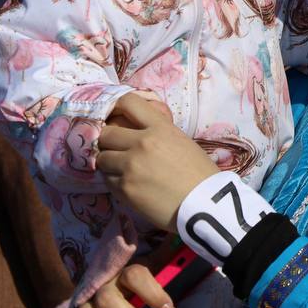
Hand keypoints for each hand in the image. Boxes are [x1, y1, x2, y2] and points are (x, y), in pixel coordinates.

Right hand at [62, 258, 178, 307]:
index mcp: (123, 272)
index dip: (154, 294)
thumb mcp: (159, 274)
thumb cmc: (145, 291)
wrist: (122, 301)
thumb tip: (186, 252)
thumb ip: (170, 265)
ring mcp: (85, 307)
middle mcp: (100, 287)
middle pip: (106, 300)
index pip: (135, 275)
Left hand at [94, 93, 219, 229]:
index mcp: (160, 127)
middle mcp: (141, 142)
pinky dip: (113, 181)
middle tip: (115, 149)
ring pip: (102, 158)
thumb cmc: (200, 174)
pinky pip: (107, 180)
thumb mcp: (181, 141)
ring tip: (120, 170)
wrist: (205, 205)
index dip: (116, 107)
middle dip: (108, 141)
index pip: (127, 102)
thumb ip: (156, 133)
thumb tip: (134, 133)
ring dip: (108, 163)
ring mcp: (130, 166)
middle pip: (106, 133)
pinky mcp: (125, 189)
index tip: (115, 117)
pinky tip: (127, 185)